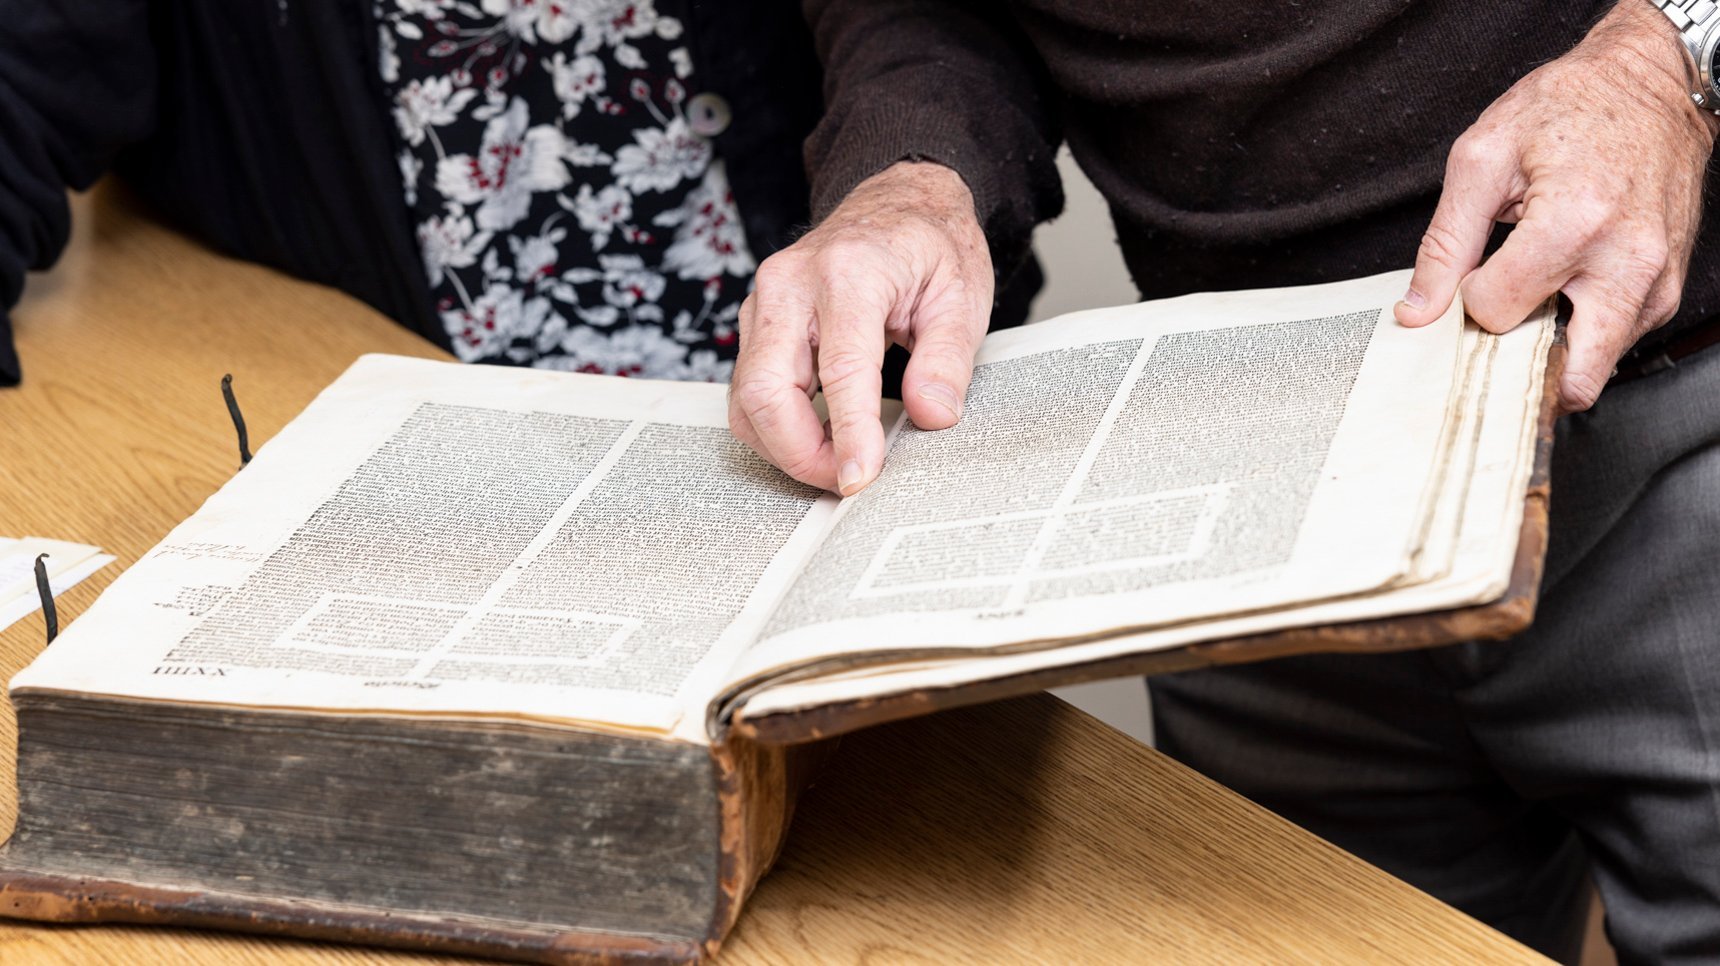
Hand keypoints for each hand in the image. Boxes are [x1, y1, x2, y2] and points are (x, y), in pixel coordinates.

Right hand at [729, 162, 992, 493]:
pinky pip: (748, 388)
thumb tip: (930, 414)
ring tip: (837, 461)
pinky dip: (775, 424)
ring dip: (784, 445)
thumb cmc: (930, 245)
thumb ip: (947, 362)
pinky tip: (816, 436)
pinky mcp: (757, 321)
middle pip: (765, 389)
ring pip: (746, 397)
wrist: (900, 202)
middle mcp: (792, 284)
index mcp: (849, 272)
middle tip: (847, 480)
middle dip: (799, 452)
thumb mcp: (962, 298)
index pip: (840, 370)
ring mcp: (765, 301)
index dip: (848, 435)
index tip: (860, 478)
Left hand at [1395, 1, 1718, 412]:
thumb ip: (1445, 243)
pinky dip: (1581, 333)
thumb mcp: (1482, 159)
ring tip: (1531, 302)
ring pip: (1593, 368)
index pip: (1498, 311)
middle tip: (1492, 335)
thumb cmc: (1568, 109)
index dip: (1470, 298)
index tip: (1472, 272)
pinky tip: (1563, 292)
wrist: (1649, 85)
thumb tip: (1417, 310)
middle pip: (1567, 376)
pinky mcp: (1667, 289)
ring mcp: (1656, 281)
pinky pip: (1617, 341)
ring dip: (1551, 353)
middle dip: (1519, 369)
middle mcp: (1627, 261)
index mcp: (1574, 223)